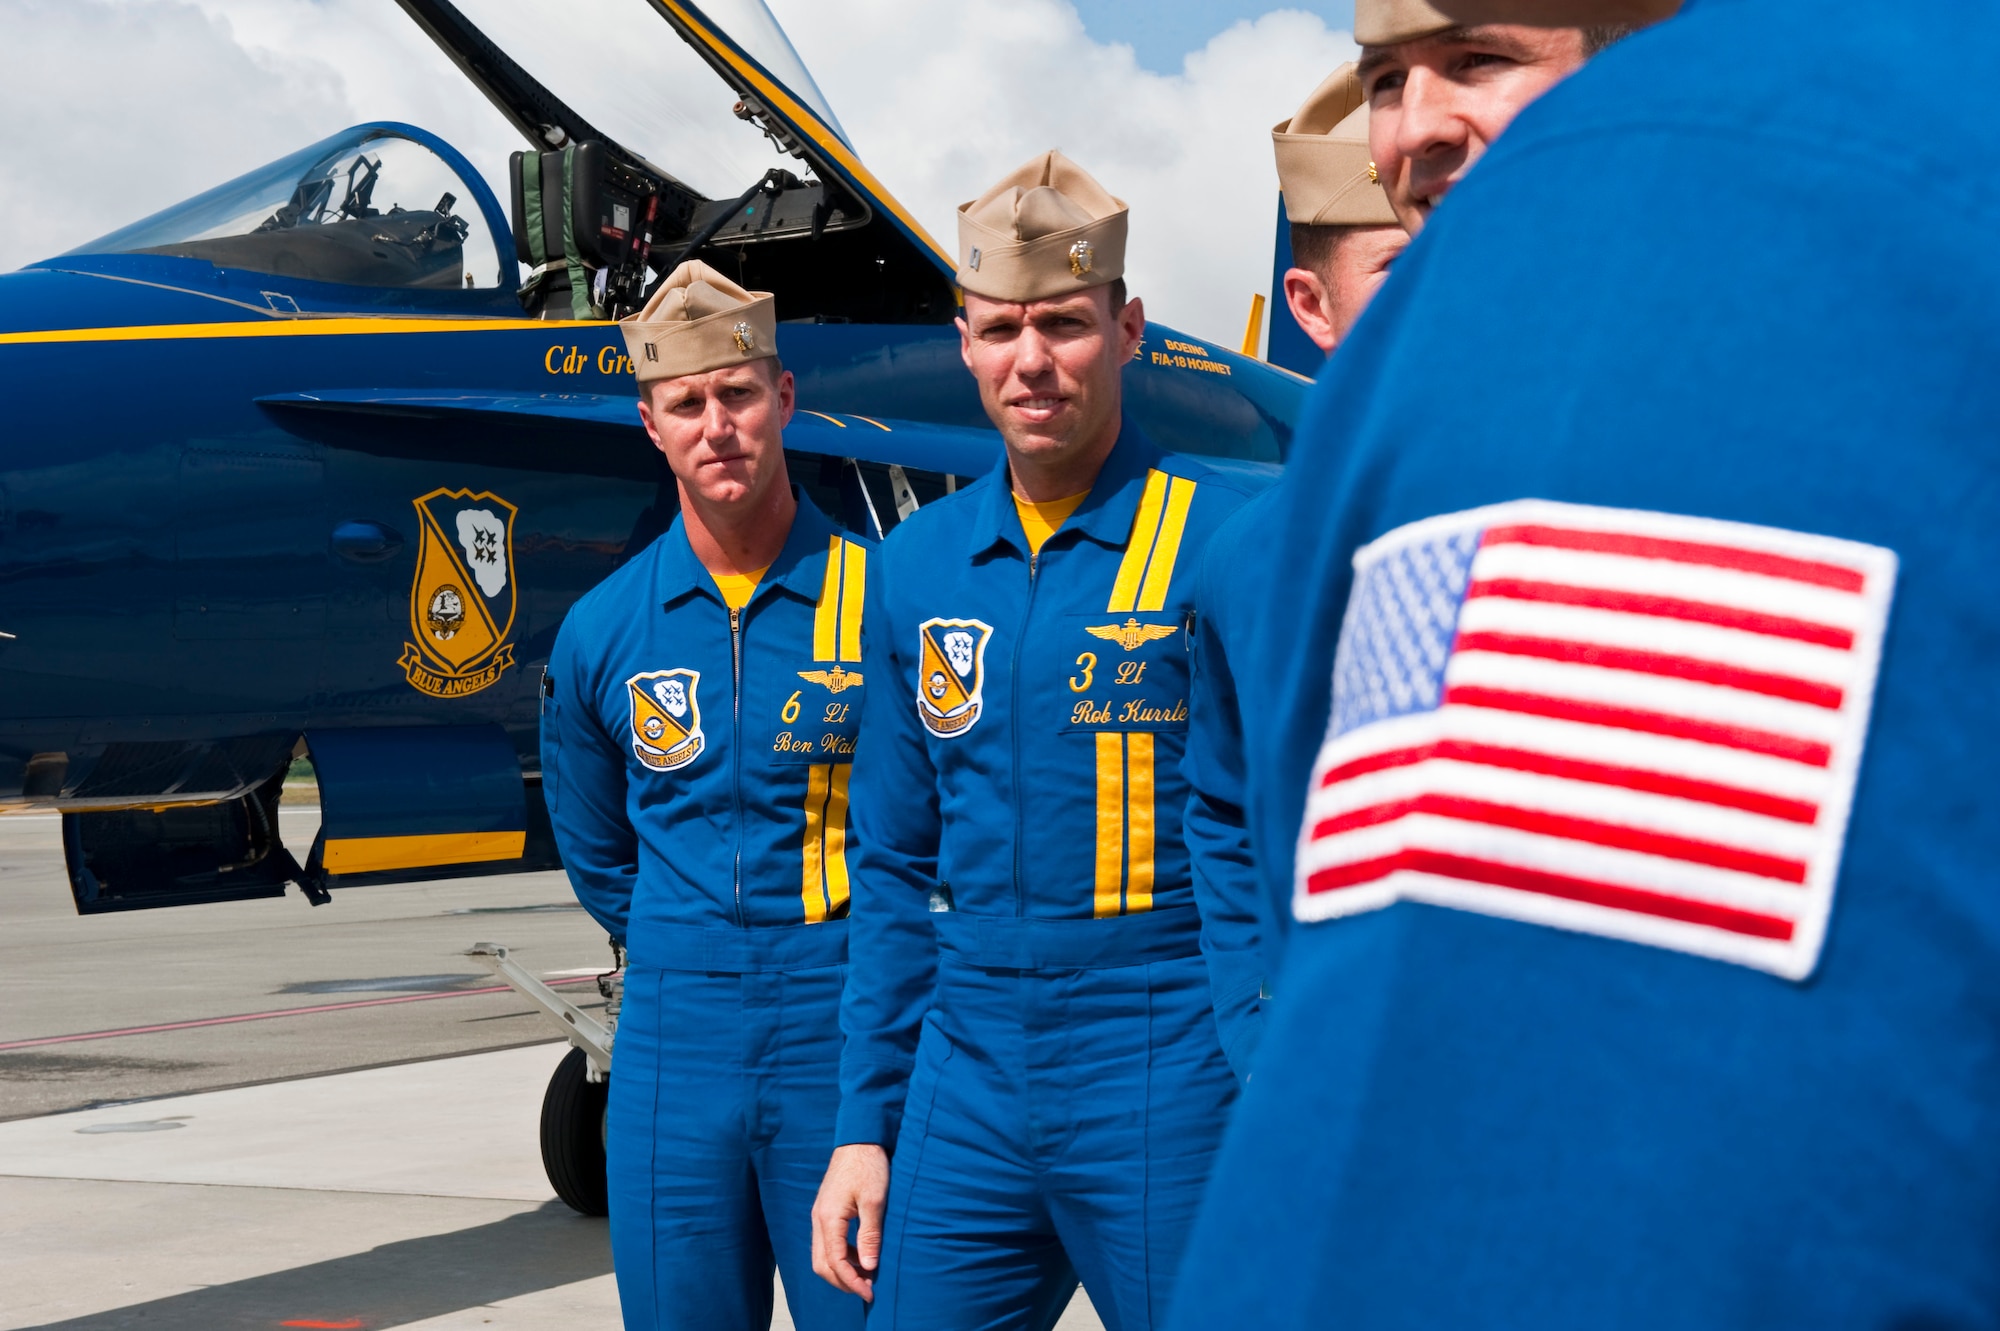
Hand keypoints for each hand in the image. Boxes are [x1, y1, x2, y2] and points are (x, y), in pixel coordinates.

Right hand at [812, 1143, 889, 1301]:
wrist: (859, 1138)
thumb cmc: (868, 1166)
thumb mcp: (874, 1201)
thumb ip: (870, 1235)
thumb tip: (869, 1267)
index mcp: (828, 1218)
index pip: (835, 1262)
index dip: (851, 1282)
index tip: (870, 1293)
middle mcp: (819, 1219)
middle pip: (822, 1264)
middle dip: (842, 1281)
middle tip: (867, 1289)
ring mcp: (820, 1214)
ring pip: (823, 1254)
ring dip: (842, 1269)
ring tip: (867, 1275)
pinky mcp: (826, 1210)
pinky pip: (828, 1242)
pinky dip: (842, 1255)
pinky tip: (861, 1255)